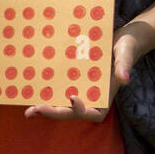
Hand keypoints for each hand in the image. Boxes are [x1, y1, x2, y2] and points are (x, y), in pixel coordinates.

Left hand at [24, 25, 143, 121]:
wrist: (119, 40)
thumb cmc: (125, 47)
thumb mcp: (125, 53)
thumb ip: (124, 65)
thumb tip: (125, 79)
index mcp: (105, 97)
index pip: (93, 113)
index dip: (81, 110)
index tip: (73, 97)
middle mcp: (91, 98)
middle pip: (71, 112)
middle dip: (54, 113)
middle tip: (35, 110)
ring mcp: (80, 92)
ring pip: (62, 106)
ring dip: (46, 109)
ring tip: (28, 111)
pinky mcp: (72, 83)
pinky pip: (58, 92)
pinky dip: (46, 94)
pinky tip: (31, 92)